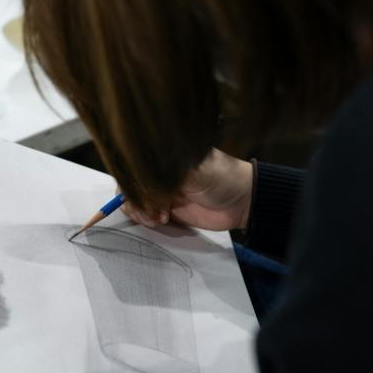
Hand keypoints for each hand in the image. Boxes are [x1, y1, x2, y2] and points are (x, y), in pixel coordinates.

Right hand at [121, 148, 253, 231]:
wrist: (243, 204)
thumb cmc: (222, 179)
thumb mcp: (195, 172)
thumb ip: (166, 174)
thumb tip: (137, 177)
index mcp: (165, 154)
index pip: (133, 161)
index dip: (130, 177)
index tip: (138, 191)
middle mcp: (159, 170)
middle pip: (129, 180)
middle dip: (135, 197)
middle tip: (153, 209)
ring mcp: (161, 189)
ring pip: (133, 198)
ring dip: (140, 210)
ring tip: (159, 217)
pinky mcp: (165, 207)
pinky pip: (144, 212)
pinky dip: (146, 218)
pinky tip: (162, 219)